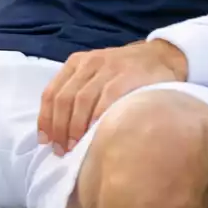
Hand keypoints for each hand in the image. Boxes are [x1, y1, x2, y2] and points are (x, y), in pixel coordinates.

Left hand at [37, 40, 188, 154]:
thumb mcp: (97, 75)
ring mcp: (107, 68)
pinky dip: (97, 119)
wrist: (162, 56)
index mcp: (76, 63)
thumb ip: (79, 93)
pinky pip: (105, 100)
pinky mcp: (125, 76)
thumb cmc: (125, 73)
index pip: (51, 92)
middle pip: (63, 99)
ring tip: (75, 148)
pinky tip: (95, 135)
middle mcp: (89, 63)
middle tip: (61, 150)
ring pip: (81, 100)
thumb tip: (59, 132)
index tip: (45, 141)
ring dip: (74, 127)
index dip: (45, 119)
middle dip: (59, 128)